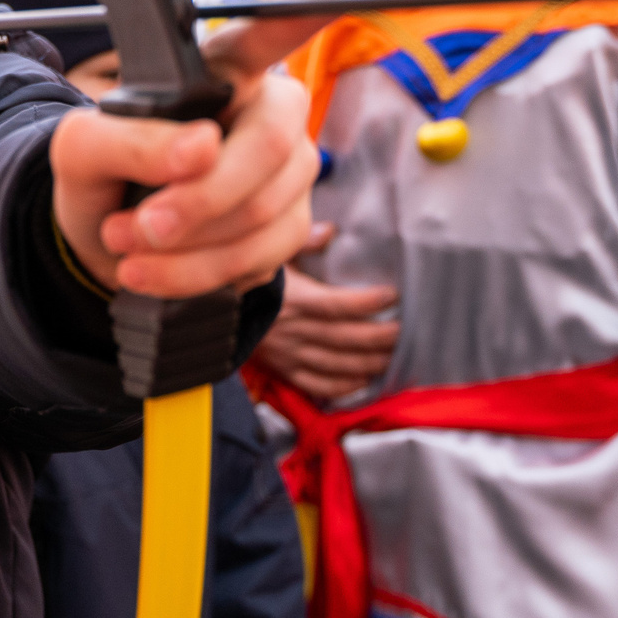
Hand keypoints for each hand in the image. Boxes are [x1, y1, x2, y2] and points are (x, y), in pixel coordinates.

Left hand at [48, 0, 343, 298]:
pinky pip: (261, 255)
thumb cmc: (104, 177)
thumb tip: (200, 149)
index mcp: (219, 70)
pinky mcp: (290, 226)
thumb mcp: (81, 150)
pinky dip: (197, 272)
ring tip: (127, 245)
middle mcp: (268, 110)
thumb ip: (127, 139)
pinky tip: (156, 270)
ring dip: (186, 245)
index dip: (306, 12)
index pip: (265, 35)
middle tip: (141, 226)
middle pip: (272, 142)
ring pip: (264, 209)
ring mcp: (288, 170)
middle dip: (203, 197)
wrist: (110, 248)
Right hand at [252, 223, 399, 400]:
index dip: (367, 302)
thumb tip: (330, 231)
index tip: (392, 295)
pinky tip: (365, 379)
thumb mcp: (271, 255)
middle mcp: (293, 331)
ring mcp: (289, 355)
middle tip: (406, 331)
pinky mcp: (284, 372)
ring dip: (370, 363)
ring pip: (337, 365)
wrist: (212, 312)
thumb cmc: (248, 281)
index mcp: (292, 300)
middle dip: (380, 337)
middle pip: (345, 338)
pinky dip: (345, 386)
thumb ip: (301, 242)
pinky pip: (318, 385)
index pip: (337, 305)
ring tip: (395, 357)